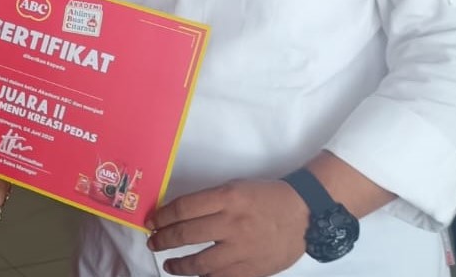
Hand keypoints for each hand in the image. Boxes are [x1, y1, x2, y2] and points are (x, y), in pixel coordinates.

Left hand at [146, 179, 307, 276]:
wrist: (304, 213)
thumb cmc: (264, 197)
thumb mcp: (233, 188)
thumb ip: (207, 202)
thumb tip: (176, 216)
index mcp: (227, 197)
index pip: (183, 209)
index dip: (162, 217)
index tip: (151, 223)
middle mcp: (233, 223)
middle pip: (186, 235)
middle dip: (163, 240)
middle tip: (153, 243)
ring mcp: (244, 249)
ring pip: (201, 263)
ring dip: (179, 265)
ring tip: (169, 265)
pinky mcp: (254, 269)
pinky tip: (197, 274)